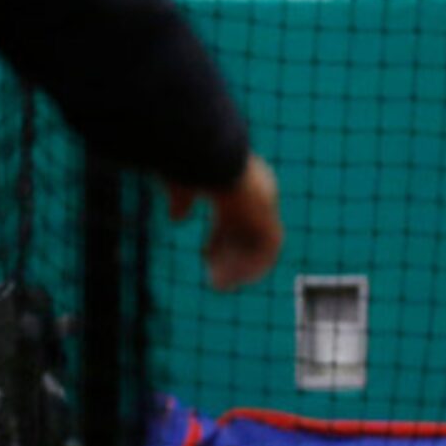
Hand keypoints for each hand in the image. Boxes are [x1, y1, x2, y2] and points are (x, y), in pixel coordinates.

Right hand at [164, 152, 283, 290]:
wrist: (213, 160)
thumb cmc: (193, 164)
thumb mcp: (183, 183)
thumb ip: (181, 200)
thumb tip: (177, 218)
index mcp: (243, 183)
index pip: (237, 216)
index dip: (221, 237)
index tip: (205, 253)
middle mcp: (260, 195)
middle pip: (249, 235)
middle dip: (230, 257)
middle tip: (214, 277)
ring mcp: (267, 209)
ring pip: (259, 248)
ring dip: (240, 268)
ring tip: (219, 285)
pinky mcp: (269, 223)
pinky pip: (265, 254)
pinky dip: (249, 269)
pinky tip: (228, 280)